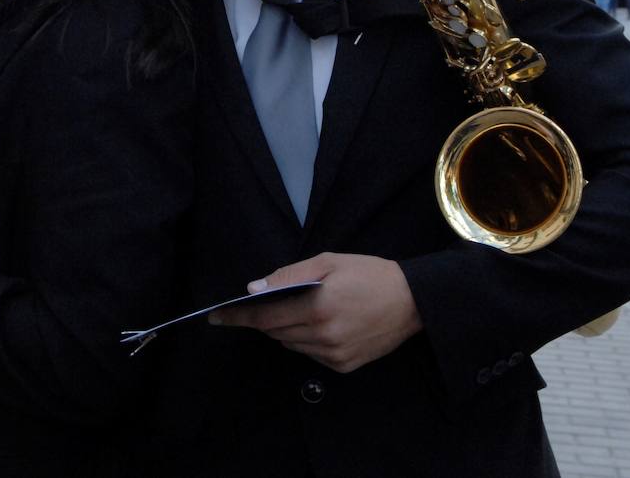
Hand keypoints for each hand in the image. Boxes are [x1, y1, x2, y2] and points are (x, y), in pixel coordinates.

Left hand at [211, 253, 422, 372]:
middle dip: (264, 318)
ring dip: (285, 328)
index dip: (237, 317)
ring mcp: (333, 354)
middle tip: (266, 302)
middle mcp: (323, 336)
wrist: (413, 302)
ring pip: (290, 344)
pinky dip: (305, 340)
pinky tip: (321, 323)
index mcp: (317, 307)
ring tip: (303, 309)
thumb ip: (289, 275)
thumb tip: (255, 288)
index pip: (264, 317)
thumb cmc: (369, 274)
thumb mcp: (328, 262)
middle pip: (274, 332)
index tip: (215, 317)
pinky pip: (309, 354)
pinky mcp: (344, 366)